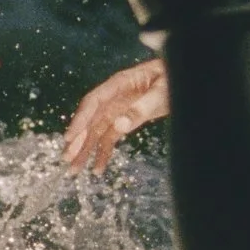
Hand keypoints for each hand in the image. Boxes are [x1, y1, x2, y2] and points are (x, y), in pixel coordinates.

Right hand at [63, 58, 170, 174]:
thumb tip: (119, 126)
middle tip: (67, 160)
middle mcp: (113, 97)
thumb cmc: (171, 79)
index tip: (69, 138)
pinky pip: (110, 137)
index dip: (80, 120)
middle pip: (91, 119)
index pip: (93, 102)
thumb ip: (141, 108)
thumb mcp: (161, 92)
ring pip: (96, 131)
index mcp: (119, 84)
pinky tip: (98, 168)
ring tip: (75, 170)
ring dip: (86, 150)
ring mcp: (118, 109)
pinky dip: (103, 152)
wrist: (182, 79)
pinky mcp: (125, 119)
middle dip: (78, 140)